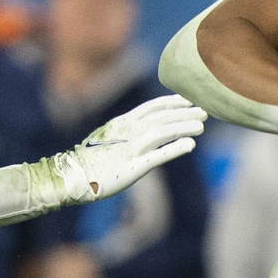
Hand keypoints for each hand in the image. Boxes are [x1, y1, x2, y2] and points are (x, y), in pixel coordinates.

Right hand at [58, 94, 203, 202]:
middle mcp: (128, 132)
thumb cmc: (92, 159)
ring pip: (162, 132)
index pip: (153, 107)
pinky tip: (190, 145)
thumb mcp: (109, 137)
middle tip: (204, 111)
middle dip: (184, 113)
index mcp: (123, 122)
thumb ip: (128, 130)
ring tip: (201, 127)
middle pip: (162, 117)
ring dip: (183, 127)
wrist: (74, 176)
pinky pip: (157, 156)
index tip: (188, 101)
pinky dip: (175, 149)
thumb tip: (146, 127)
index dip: (172, 102)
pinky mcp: (133, 167)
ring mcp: (131, 148)